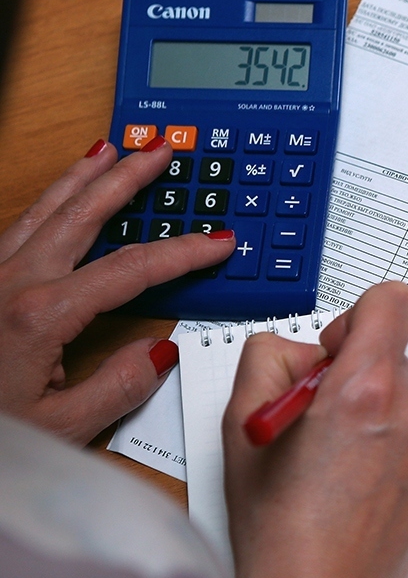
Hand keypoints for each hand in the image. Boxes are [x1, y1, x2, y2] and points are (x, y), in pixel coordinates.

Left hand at [0, 137, 235, 442]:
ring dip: (81, 176)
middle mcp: (11, 284)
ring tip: (109, 150)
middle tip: (161, 149)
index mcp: (40, 315)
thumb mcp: (60, 428)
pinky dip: (45, 203)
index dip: (183, 251)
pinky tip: (54, 201)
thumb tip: (159, 352)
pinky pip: (16, 228)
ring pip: (43, 210)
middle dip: (128, 177)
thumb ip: (117, 388)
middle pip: (84, 215)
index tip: (217, 241)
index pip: (132, 269)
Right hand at [223, 282, 407, 577]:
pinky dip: (394, 444)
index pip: (393, 301)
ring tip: (336, 461)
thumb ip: (272, 359)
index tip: (336, 350)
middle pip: (391, 354)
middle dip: (355, 375)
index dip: (358, 318)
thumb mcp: (243, 421)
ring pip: (405, 396)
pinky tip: (360, 481)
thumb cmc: (278, 523)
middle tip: (318, 421)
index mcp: (365, 388)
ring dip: (376, 411)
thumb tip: (306, 349)